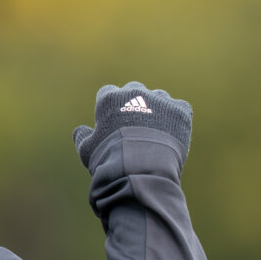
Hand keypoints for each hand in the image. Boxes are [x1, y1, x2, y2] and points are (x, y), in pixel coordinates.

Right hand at [72, 82, 192, 168]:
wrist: (142, 169)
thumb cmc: (109, 160)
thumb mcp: (87, 151)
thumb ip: (82, 137)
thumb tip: (80, 130)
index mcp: (110, 99)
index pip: (108, 93)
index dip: (110, 108)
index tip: (113, 122)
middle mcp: (134, 92)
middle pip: (134, 90)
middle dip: (134, 103)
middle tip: (136, 126)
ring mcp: (159, 99)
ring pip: (158, 98)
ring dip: (157, 109)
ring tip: (157, 133)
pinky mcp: (179, 110)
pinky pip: (180, 108)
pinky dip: (177, 118)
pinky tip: (173, 134)